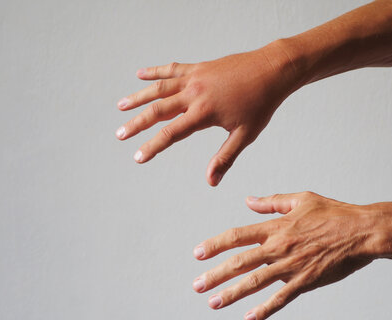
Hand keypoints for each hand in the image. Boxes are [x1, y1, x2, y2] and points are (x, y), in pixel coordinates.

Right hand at [115, 41, 295, 185]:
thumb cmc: (261, 104)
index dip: (152, 147)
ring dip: (138, 97)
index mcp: (204, 113)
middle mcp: (194, 93)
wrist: (272, 70)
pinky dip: (155, 71)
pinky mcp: (199, 67)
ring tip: (120, 105)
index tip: (137, 157)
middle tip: (119, 134)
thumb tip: (211, 182)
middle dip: (136, 123)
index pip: (171, 133)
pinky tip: (140, 74)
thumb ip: (225, 157)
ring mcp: (195, 77)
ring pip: (159, 87)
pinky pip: (172, 68)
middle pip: (157, 110)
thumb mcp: (245, 135)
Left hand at [192, 191, 378, 319]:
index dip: (215, 245)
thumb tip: (248, 200)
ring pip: (255, 282)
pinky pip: (281, 298)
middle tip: (196, 285)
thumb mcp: (301, 199)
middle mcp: (278, 247)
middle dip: (215, 275)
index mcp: (276, 226)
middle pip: (240, 262)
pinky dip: (264, 309)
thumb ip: (272, 201)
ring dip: (232, 293)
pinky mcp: (305, 281)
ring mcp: (291, 266)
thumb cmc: (333, 212)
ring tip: (213, 303)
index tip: (198, 254)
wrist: (362, 231)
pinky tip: (249, 318)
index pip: (237, 236)